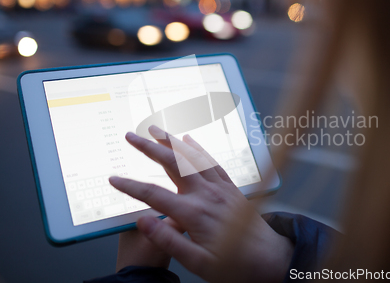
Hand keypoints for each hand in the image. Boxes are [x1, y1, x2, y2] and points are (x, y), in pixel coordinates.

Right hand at [109, 126, 292, 282]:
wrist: (270, 258)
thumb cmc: (236, 265)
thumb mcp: (199, 263)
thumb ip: (169, 241)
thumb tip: (143, 221)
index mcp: (194, 213)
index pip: (154, 195)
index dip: (131, 186)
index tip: (114, 179)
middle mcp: (207, 194)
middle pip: (173, 164)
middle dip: (149, 147)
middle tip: (132, 136)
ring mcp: (220, 188)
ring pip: (192, 157)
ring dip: (172, 142)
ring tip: (156, 130)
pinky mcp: (231, 188)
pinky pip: (212, 162)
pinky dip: (198, 149)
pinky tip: (190, 140)